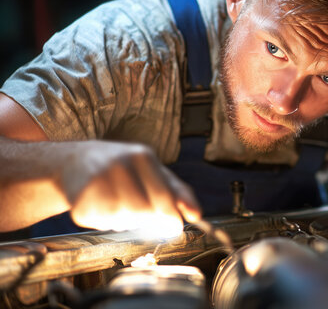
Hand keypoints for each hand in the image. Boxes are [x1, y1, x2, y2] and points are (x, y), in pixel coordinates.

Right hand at [59, 140, 200, 235]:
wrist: (73, 161)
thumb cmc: (122, 168)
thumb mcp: (152, 171)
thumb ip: (177, 191)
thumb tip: (196, 215)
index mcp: (142, 156)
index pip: (164, 196)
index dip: (171, 217)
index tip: (174, 227)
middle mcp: (119, 164)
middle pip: (144, 211)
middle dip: (146, 219)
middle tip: (140, 213)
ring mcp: (96, 180)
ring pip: (124, 220)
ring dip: (125, 220)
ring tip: (118, 203)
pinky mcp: (78, 199)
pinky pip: (102, 224)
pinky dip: (105, 222)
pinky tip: (100, 205)